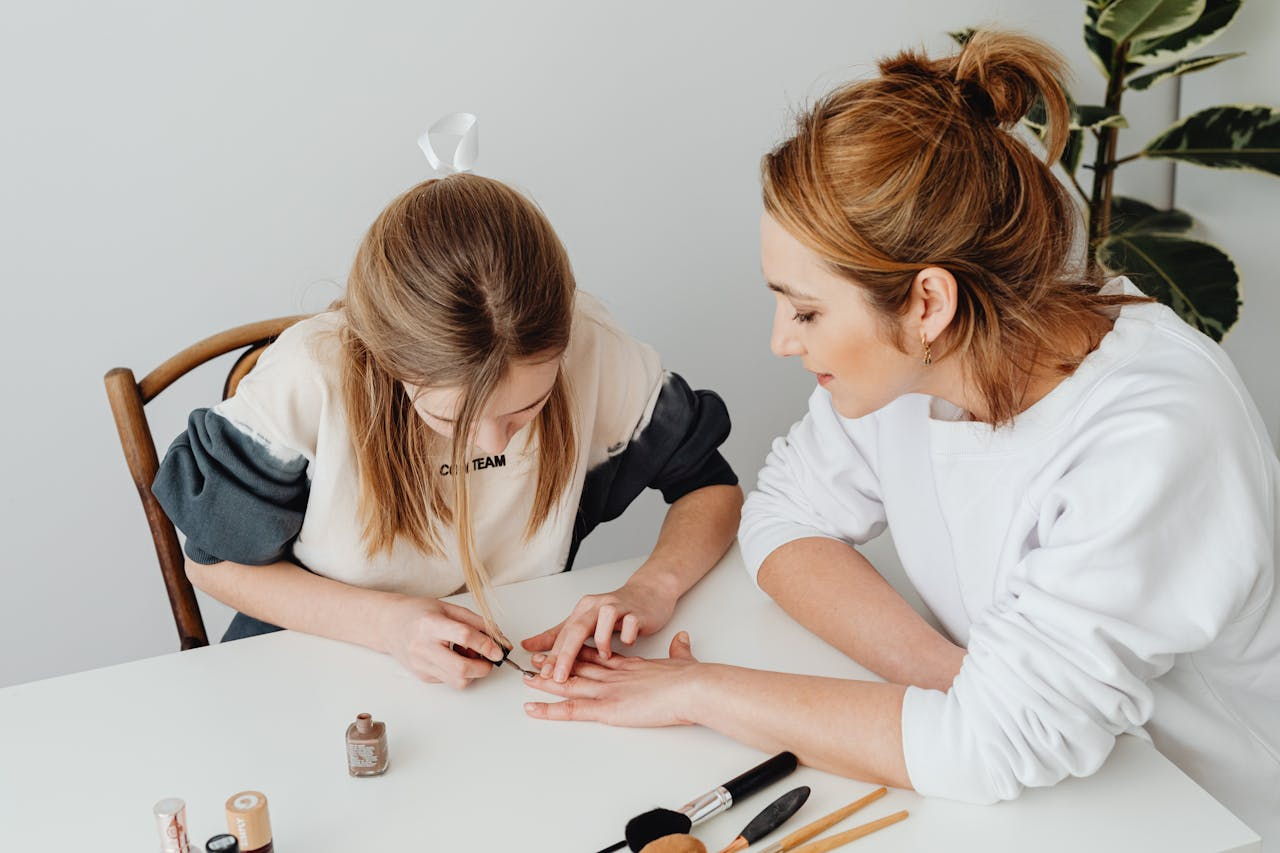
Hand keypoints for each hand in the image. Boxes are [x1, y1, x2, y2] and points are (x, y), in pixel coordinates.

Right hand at [380, 596, 505, 687]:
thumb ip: (476, 622)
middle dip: (483, 667)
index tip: (499, 649)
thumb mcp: (448, 608)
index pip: (463, 636)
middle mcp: (423, 647)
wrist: (389, 625)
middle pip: (461, 668)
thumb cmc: (418, 613)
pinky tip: (453, 657)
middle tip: (490, 659)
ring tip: (468, 655)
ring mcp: (421, 665)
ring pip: (457, 681)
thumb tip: (499, 639)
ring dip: (472, 673)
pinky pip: (449, 681)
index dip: (486, 644)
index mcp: (430, 624)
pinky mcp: (422, 676)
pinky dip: (459, 673)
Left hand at [521, 574, 678, 681]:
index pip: (563, 635)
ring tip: (604, 656)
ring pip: (603, 622)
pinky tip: (627, 644)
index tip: (540, 675)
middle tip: (558, 676)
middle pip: (577, 629)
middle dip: (565, 655)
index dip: (551, 656)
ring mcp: (619, 607)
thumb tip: (528, 645)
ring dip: (601, 642)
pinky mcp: (638, 612)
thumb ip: (557, 635)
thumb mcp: (585, 621)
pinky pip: (630, 624)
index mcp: (583, 610)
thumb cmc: (617, 610)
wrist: (650, 592)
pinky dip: (627, 636)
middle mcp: (598, 606)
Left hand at [523, 631, 703, 726]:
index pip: (599, 654)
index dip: (580, 650)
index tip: (567, 648)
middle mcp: (614, 672)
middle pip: (578, 663)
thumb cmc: (692, 678)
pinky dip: (550, 709)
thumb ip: (679, 651)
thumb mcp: (683, 659)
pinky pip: (571, 709)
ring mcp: (608, 689)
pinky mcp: (607, 707)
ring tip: (527, 678)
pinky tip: (533, 709)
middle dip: (557, 660)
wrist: (693, 686)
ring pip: (569, 682)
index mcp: (631, 664)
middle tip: (537, 659)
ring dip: (546, 680)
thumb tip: (682, 640)